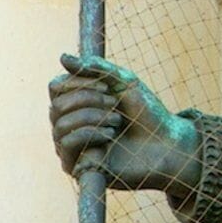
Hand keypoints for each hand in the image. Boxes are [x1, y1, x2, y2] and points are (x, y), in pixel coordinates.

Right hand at [50, 54, 199, 193]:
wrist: (166, 144)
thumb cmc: (146, 113)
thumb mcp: (123, 81)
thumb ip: (94, 67)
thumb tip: (62, 57)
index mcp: (77, 102)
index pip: (55, 87)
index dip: (76, 82)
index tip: (106, 85)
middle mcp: (69, 123)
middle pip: (57, 105)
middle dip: (88, 100)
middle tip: (115, 105)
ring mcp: (71, 146)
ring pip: (60, 124)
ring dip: (92, 117)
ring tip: (117, 121)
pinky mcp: (77, 166)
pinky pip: (66, 144)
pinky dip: (90, 134)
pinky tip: (110, 136)